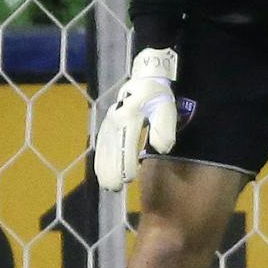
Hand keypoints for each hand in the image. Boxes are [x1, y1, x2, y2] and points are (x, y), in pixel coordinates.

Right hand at [93, 47, 177, 190]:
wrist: (145, 78)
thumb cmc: (158, 95)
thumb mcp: (166, 108)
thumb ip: (164, 128)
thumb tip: (162, 149)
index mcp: (130, 116)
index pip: (126, 142)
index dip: (126, 162)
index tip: (128, 179)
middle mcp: (116, 119)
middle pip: (111, 148)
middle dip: (112, 169)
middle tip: (114, 189)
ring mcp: (110, 122)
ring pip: (104, 147)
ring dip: (104, 167)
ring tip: (107, 186)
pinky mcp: (108, 124)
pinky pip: (101, 144)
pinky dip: (101, 159)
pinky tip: (101, 172)